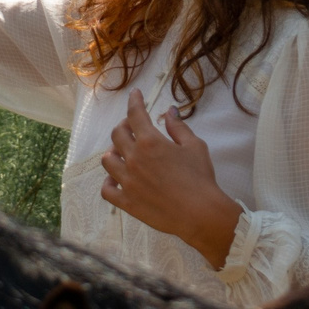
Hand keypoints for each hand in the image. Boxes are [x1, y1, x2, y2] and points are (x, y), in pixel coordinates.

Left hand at [101, 89, 243, 269]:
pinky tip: (117, 179)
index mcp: (150, 142)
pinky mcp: (127, 202)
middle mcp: (134, 159)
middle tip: (133, 127)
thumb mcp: (195, 146)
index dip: (134, 101)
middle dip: (124, 126)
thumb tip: (170, 111)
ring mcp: (127, 181)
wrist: (201, 213)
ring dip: (114, 152)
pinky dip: (109, 183)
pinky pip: (107, 190)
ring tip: (124, 153)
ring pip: (107, 160)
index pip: (135, 114)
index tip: (135, 95)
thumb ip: (178, 127)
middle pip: (117, 135)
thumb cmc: (200, 178)